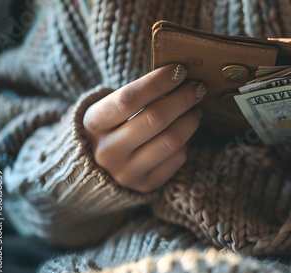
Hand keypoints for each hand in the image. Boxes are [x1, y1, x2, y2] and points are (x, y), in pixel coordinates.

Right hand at [83, 64, 205, 192]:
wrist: (91, 171)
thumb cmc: (106, 130)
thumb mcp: (107, 111)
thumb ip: (135, 97)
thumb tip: (177, 78)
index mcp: (94, 125)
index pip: (129, 99)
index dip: (158, 82)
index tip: (179, 70)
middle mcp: (108, 151)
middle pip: (156, 119)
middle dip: (183, 98)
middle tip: (198, 87)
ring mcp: (127, 172)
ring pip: (171, 141)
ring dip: (190, 120)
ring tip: (196, 109)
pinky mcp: (145, 185)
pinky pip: (176, 159)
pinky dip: (184, 143)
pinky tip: (183, 132)